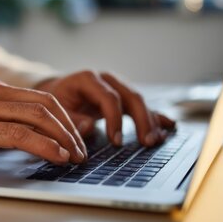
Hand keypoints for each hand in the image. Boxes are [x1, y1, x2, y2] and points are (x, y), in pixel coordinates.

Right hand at [0, 81, 87, 166]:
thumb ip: (0, 123)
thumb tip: (28, 140)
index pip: (42, 100)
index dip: (65, 118)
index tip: (75, 137)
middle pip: (47, 106)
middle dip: (70, 128)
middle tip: (81, 149)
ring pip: (39, 117)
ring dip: (64, 138)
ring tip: (75, 156)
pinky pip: (22, 135)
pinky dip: (46, 146)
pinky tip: (57, 156)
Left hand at [35, 71, 174, 146]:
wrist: (55, 91)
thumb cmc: (54, 101)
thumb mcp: (55, 110)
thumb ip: (70, 119)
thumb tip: (89, 128)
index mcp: (87, 79)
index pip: (108, 97)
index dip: (114, 119)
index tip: (116, 142)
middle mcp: (105, 79)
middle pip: (130, 96)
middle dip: (140, 120)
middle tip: (146, 142)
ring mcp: (116, 86)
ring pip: (138, 100)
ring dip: (150, 120)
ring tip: (156, 140)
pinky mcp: (122, 97)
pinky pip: (140, 106)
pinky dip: (154, 116)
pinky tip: (168, 126)